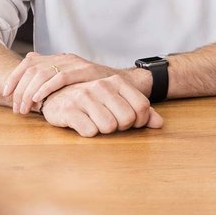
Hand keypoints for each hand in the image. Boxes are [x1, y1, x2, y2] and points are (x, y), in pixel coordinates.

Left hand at [2, 52, 120, 113]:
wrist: (124, 84)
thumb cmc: (93, 88)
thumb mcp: (68, 84)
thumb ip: (51, 82)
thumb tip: (27, 88)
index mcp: (57, 59)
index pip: (28, 62)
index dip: (14, 77)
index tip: (6, 93)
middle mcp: (64, 57)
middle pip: (32, 68)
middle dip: (20, 89)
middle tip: (17, 108)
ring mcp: (75, 62)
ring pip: (43, 72)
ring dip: (30, 91)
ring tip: (25, 108)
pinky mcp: (85, 70)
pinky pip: (60, 76)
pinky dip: (46, 87)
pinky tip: (39, 99)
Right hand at [38, 76, 164, 136]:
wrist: (56, 96)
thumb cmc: (91, 101)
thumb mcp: (117, 100)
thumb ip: (140, 110)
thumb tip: (159, 124)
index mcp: (116, 81)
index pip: (142, 106)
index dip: (140, 121)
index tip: (130, 123)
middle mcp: (101, 86)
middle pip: (127, 118)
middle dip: (121, 127)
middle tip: (110, 123)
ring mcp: (84, 97)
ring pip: (109, 126)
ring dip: (104, 130)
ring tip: (96, 123)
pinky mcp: (68, 110)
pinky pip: (89, 131)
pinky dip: (88, 133)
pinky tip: (82, 125)